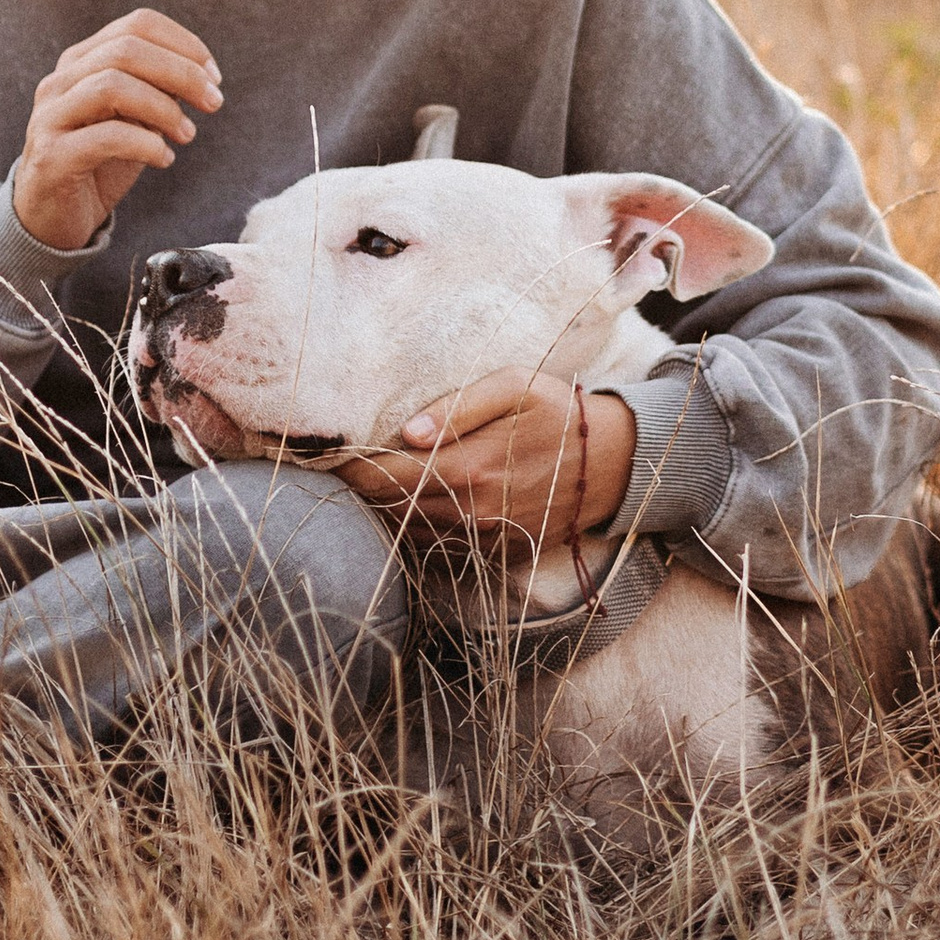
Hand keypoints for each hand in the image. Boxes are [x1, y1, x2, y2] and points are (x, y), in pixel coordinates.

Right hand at [10, 8, 220, 251]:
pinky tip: (164, 159)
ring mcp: (50, 117)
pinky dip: (146, 145)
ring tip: (188, 135)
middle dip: (182, 73)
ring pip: (112, 86)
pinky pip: (106, 137)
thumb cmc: (101, 162)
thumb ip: (158, 90)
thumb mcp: (135, 117)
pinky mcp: (51, 156)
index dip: (184, 44)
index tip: (214, 76)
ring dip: (164, 108)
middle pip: (127, 49)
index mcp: (82, 61)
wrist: (52, 217)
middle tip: (213, 103)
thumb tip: (202, 75)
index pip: (137, 24)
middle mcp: (60, 81)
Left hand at [339, 370, 635, 551]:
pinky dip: (417, 526)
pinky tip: (410, 504)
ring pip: (411, 530)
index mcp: (469, 467)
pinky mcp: (495, 552)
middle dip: (361, 490)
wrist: (612, 462)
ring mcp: (483, 538)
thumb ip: (457, 406)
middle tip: (337, 471)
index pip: (387, 477)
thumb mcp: (513, 387)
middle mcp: (471, 512)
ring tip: (367, 485)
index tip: (327, 458)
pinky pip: (439, 545)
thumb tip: (407, 432)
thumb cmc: (558, 412)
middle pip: (392, 507)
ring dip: (386, 510)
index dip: (352, 470)